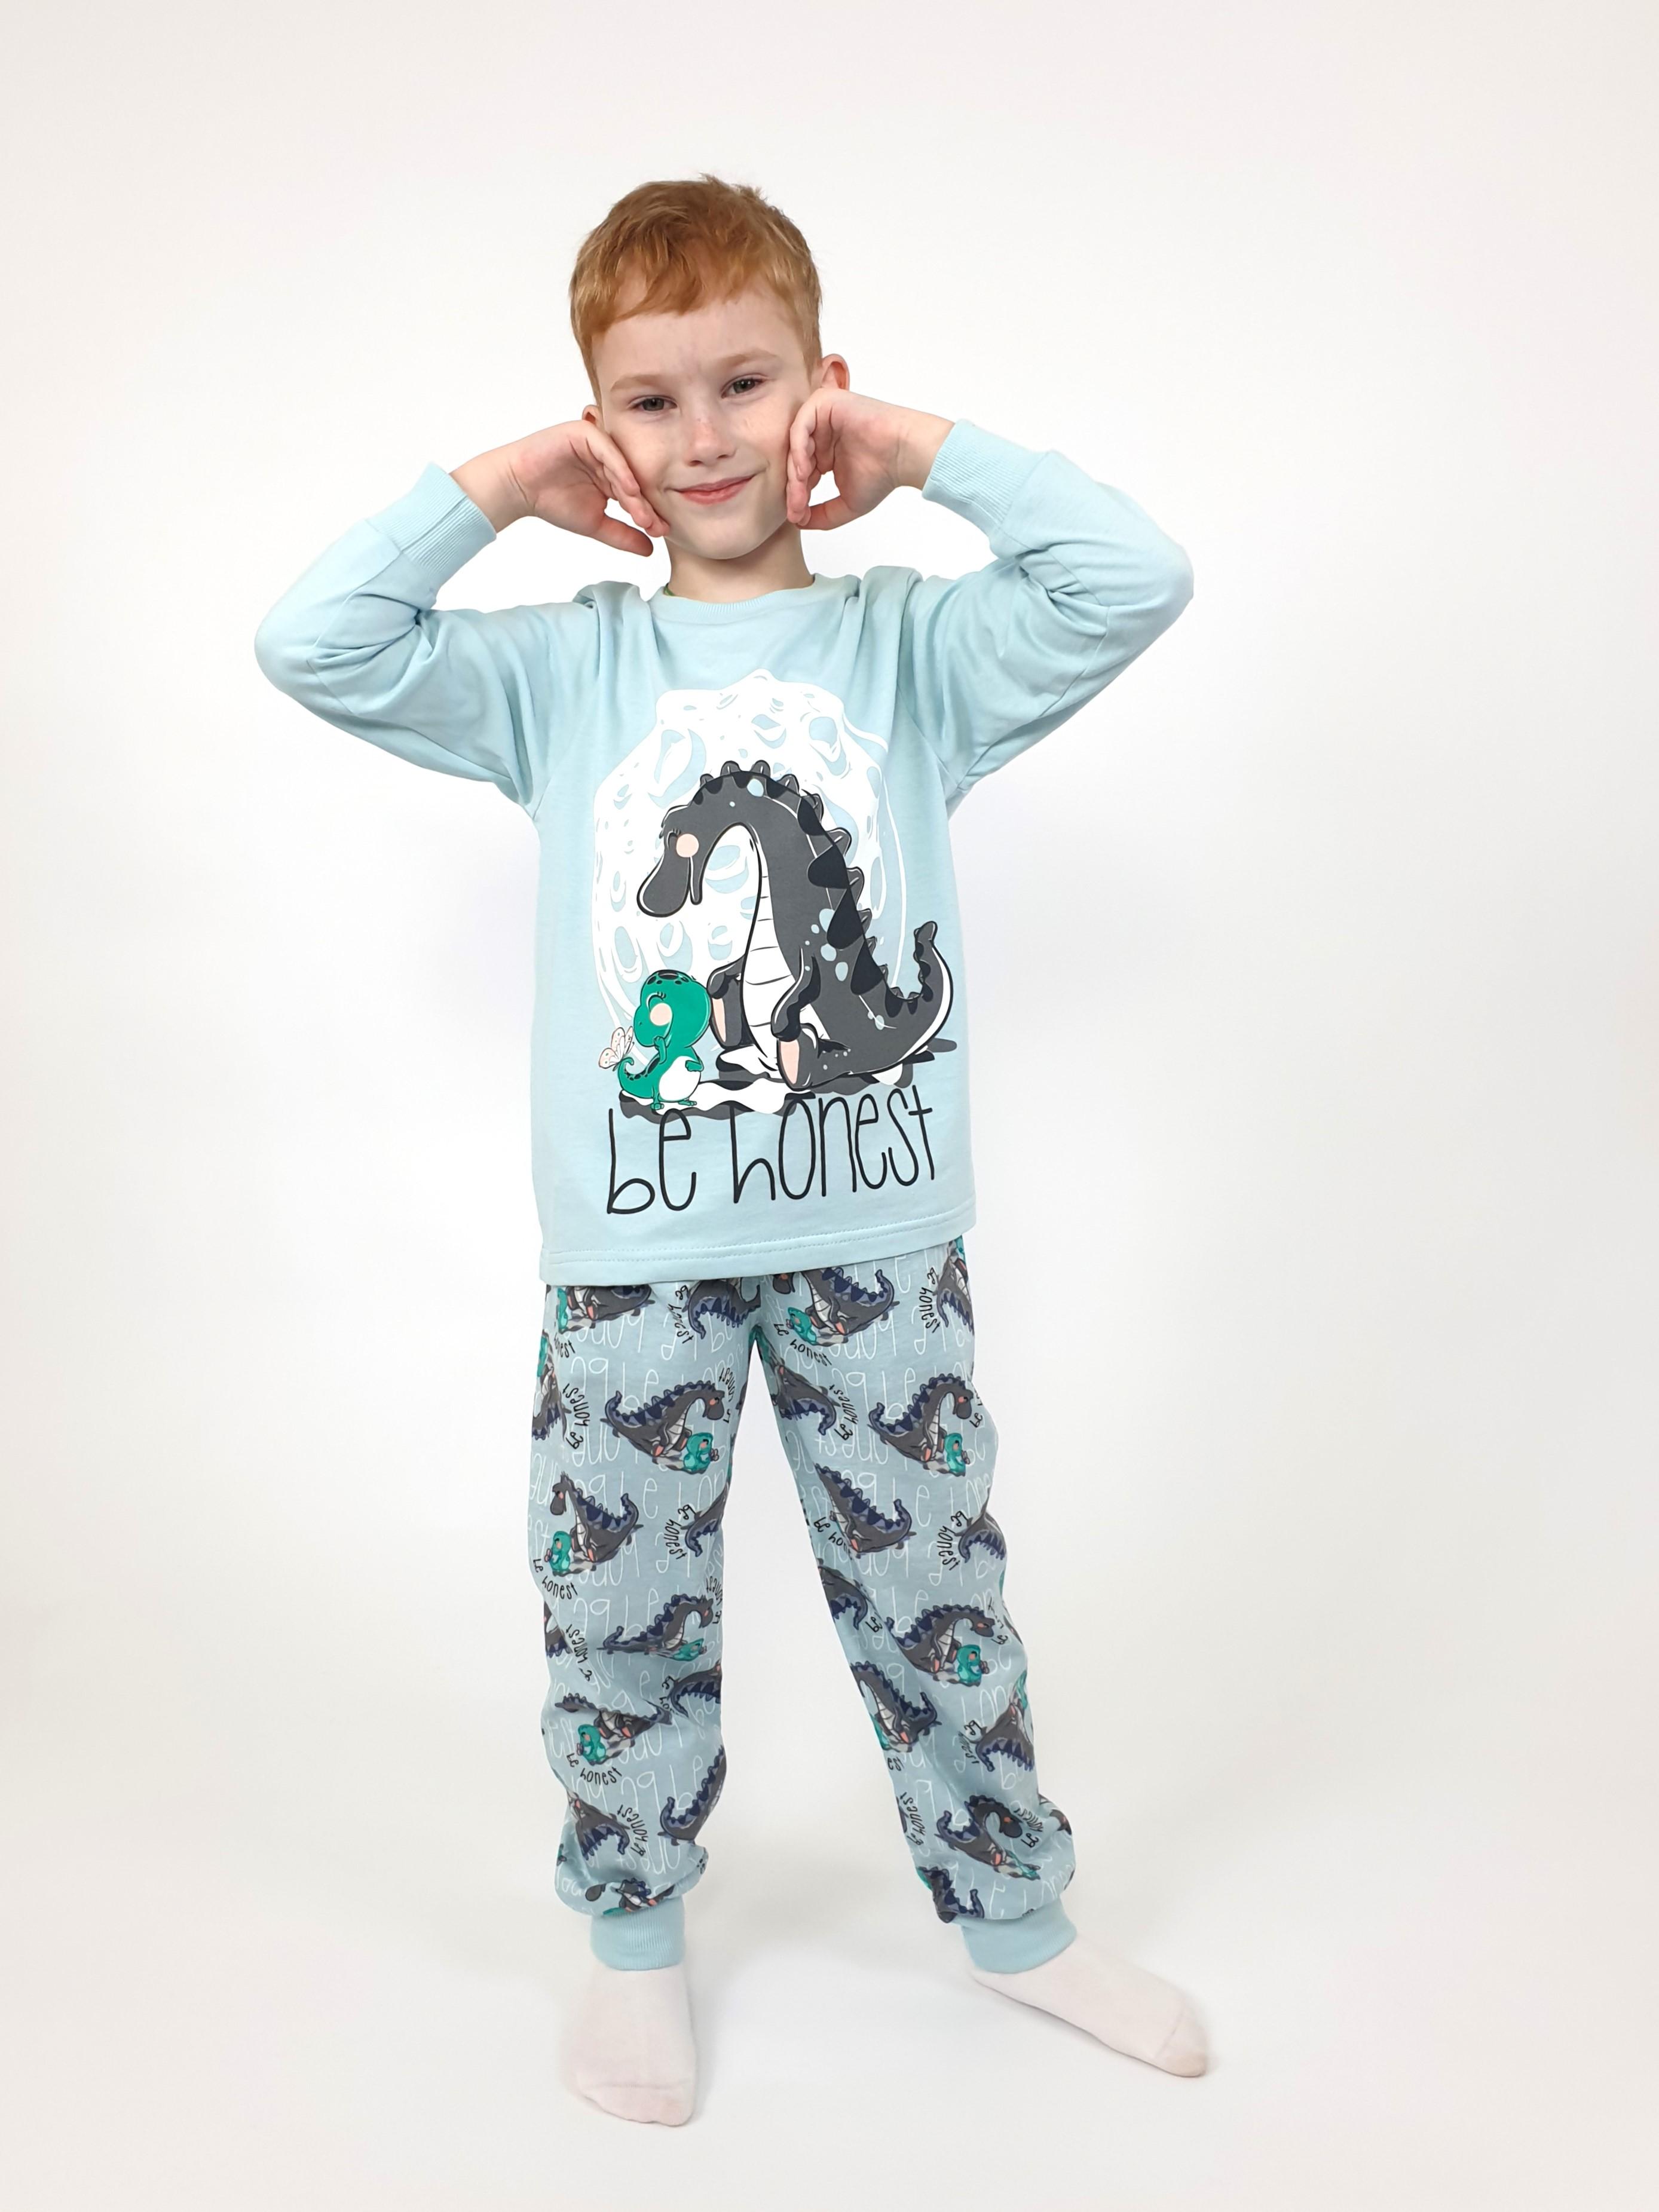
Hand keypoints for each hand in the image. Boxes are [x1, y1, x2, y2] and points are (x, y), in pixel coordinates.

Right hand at [450, 422, 667, 552]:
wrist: (519, 488)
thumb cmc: (552, 502)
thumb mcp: (595, 524)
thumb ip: (622, 535)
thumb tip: (651, 550)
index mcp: (613, 475)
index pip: (638, 492)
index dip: (650, 512)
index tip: (661, 532)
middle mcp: (609, 457)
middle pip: (635, 478)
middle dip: (645, 503)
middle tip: (655, 525)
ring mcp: (597, 443)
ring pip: (623, 465)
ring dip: (634, 490)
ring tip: (641, 512)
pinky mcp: (584, 431)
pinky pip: (607, 449)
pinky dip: (619, 468)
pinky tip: (627, 488)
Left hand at [784, 392, 953, 530]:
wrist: (903, 453)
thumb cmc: (883, 475)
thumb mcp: (846, 503)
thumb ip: (822, 515)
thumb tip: (798, 522)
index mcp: (824, 452)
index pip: (801, 472)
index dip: (797, 495)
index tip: (797, 515)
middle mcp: (822, 433)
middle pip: (795, 458)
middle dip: (794, 486)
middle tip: (797, 508)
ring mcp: (822, 417)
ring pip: (795, 443)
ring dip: (795, 470)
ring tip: (800, 492)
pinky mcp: (825, 402)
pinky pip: (801, 425)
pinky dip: (798, 449)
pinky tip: (804, 471)